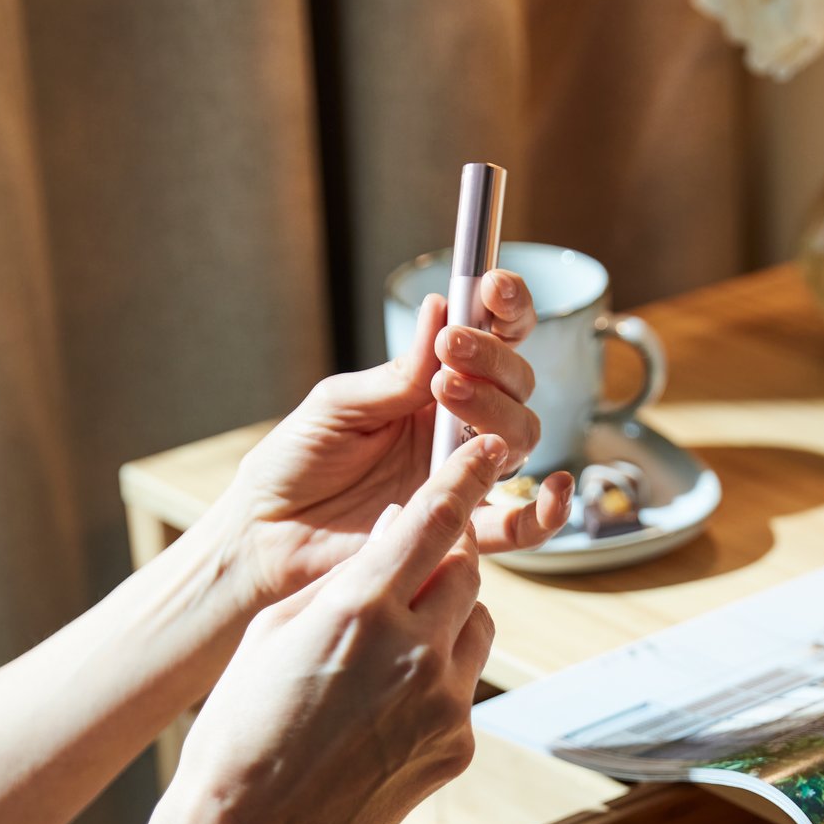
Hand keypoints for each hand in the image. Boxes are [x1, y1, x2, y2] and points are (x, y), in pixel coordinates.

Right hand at [151, 435, 506, 823]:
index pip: (436, 520)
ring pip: (478, 629)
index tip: (490, 451)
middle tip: (407, 584)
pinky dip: (439, 686)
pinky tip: (386, 714)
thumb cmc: (243, 725)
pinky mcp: (458, 746)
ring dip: (449, 625)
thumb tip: (398, 532)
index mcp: (362, 607)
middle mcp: (416, 649)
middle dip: (443, 568)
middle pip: (468, 574)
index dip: (467, 477)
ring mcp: (444, 702)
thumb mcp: (278, 630)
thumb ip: (347, 577)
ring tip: (393, 656)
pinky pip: (464, 691)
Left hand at [222, 271, 572, 608]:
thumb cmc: (294, 464)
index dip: (505, 307)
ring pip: (521, 437)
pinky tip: (554, 490)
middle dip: (493, 360)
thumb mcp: (337, 406)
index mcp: (429, 385)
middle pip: (516, 383)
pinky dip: (548, 512)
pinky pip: (520, 527)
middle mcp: (457, 428)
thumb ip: (395, 373)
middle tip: (448, 357)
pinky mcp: (459, 532)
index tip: (493, 288)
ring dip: (498, 412)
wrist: (268, 536)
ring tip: (446, 398)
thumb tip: (440, 307)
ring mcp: (463, 477)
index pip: (490, 337)